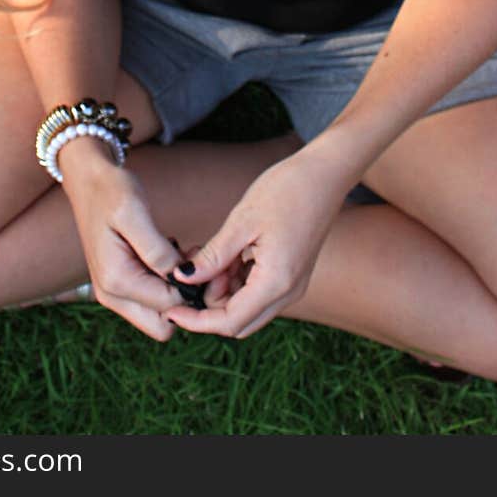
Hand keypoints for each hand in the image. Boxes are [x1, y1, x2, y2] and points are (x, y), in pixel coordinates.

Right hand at [60, 145, 181, 340]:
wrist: (87, 179)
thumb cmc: (111, 191)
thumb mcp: (135, 213)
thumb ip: (157, 251)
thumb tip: (182, 279)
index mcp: (116, 281)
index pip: (170, 308)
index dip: (195, 289)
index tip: (205, 259)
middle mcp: (112, 296)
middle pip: (163, 327)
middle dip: (186, 301)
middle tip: (195, 262)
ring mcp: (113, 293)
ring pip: (159, 317)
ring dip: (177, 292)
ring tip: (183, 252)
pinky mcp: (119, 284)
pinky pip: (151, 301)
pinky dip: (166, 284)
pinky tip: (171, 254)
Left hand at [164, 149, 348, 338]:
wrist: (325, 174)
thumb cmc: (286, 190)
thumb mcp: (242, 222)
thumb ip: (213, 256)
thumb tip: (183, 279)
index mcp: (276, 282)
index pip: (230, 322)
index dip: (197, 322)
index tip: (172, 311)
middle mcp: (288, 292)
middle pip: (239, 321)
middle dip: (209, 304)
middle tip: (192, 270)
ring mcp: (292, 284)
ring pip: (247, 307)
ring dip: (222, 290)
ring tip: (206, 254)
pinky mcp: (291, 273)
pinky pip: (258, 291)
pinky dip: (236, 281)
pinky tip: (224, 254)